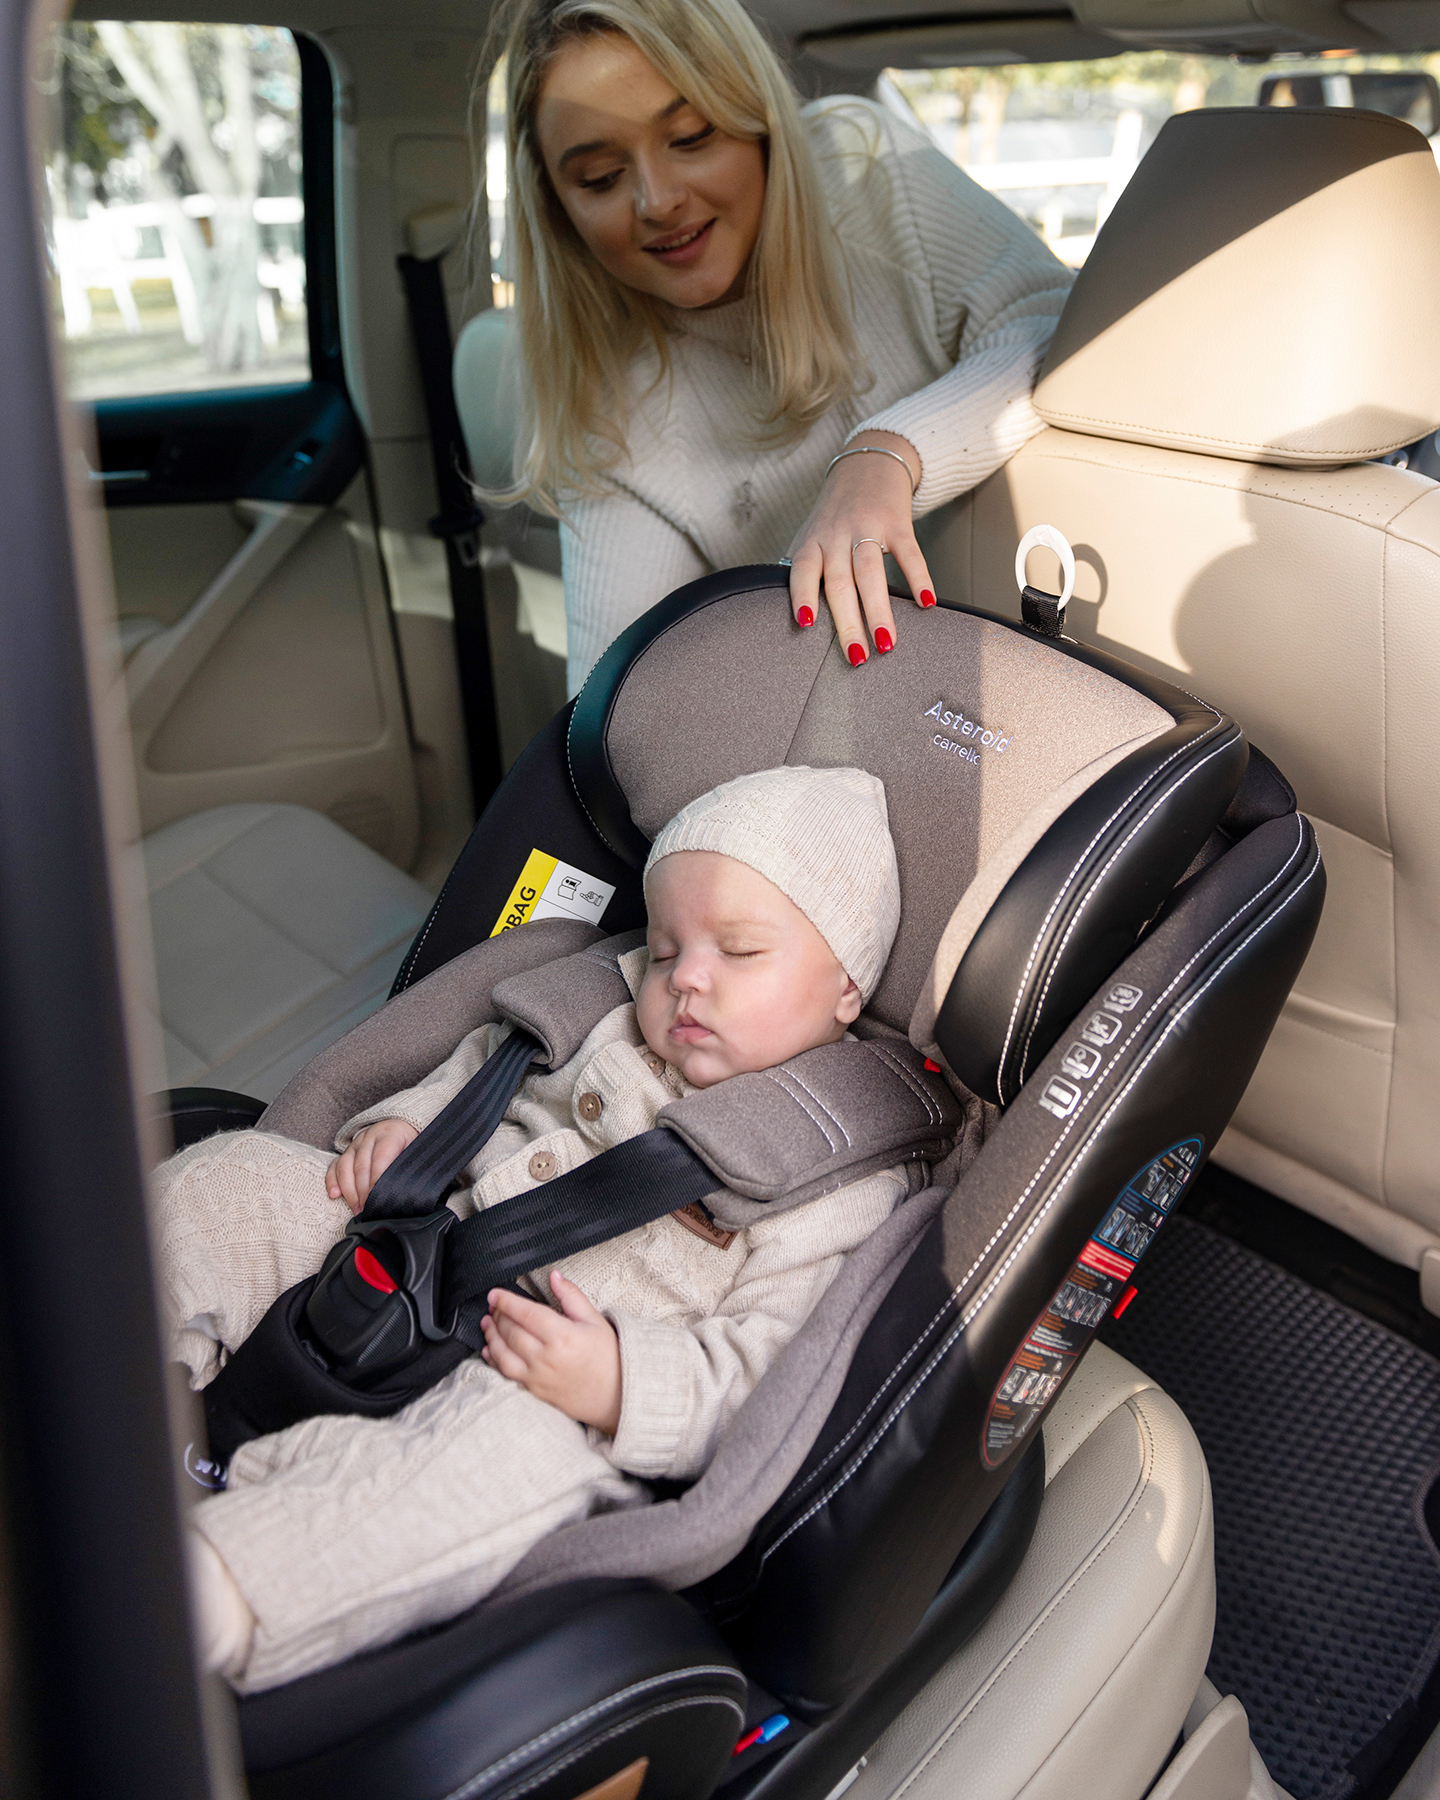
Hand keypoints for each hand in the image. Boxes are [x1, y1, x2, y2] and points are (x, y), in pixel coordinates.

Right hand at [326, 1118, 418, 1213]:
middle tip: (368, 1211)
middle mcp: (370, 1137)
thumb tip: (408, 1189)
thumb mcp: (416, 1149)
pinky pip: (335, 1165)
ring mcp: (356, 1144)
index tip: (377, 1199)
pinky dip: (332, 1180)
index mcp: (390, 1134)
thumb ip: (410, 1166)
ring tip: (357, 1209)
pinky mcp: (347, 1151)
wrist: (401, 1125)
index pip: (380, 1158)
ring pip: (345, 1166)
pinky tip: (334, 1194)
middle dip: (363, 1192)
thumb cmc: (410, 1142)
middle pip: (361, 1166)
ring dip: (349, 1191)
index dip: (377, 1180)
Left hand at [481, 1270, 622, 1434]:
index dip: (507, 1301)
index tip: (495, 1293)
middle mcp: (546, 1358)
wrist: (617, 1395)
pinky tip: (489, 1350)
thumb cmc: (609, 1357)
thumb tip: (554, 1277)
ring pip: (503, 1354)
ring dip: (491, 1336)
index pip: (526, 1314)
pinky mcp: (534, 1390)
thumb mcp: (595, 1320)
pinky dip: (494, 1360)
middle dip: (498, 1315)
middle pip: (511, 1332)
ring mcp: (538, 1377)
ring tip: (488, 1323)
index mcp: (563, 1336)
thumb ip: (571, 1296)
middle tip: (494, 1305)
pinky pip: (507, 1374)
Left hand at [787, 430, 934, 663]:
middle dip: (847, 623)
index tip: (806, 624)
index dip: (801, 595)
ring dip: (879, 611)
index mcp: (813, 540)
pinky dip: (919, 578)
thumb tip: (799, 617)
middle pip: (839, 583)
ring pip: (870, 573)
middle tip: (857, 657)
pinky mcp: (897, 522)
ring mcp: (867, 527)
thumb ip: (807, 569)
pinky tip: (926, 603)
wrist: (868, 463)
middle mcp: (836, 534)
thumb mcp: (812, 533)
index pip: (802, 570)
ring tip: (887, 643)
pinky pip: (909, 553)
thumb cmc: (836, 512)